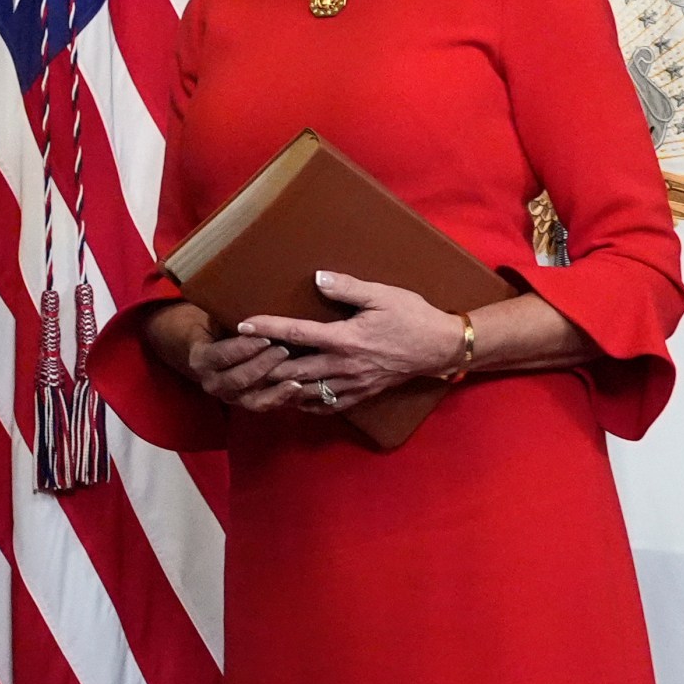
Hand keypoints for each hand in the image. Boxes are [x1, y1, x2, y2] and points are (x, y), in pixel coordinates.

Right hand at [143, 301, 303, 412]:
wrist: (206, 350)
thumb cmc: (217, 326)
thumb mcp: (215, 317)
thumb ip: (228, 314)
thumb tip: (247, 295)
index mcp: (201, 359)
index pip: (221, 356)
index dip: (243, 348)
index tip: (264, 336)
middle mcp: (212, 383)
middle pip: (239, 378)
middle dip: (262, 364)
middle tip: (284, 349)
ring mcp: (230, 397)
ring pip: (253, 398)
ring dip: (274, 385)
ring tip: (295, 373)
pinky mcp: (247, 404)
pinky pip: (265, 406)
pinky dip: (282, 398)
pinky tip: (299, 387)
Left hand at [238, 271, 464, 413]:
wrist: (442, 347)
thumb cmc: (413, 316)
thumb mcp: (382, 295)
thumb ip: (347, 288)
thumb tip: (317, 278)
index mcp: (345, 339)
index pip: (297, 334)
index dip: (268, 328)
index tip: (243, 324)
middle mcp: (344, 366)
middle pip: (293, 370)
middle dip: (264, 364)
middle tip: (241, 357)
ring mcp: (353, 384)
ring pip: (306, 392)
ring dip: (280, 386)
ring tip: (259, 378)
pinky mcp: (362, 394)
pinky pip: (328, 405)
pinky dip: (306, 402)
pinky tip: (293, 397)